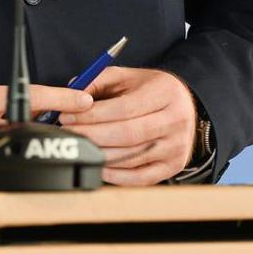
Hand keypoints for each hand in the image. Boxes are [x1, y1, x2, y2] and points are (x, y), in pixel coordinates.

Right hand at [0, 79, 93, 175]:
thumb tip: (24, 103)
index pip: (28, 96)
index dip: (60, 98)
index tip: (83, 99)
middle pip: (29, 128)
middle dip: (45, 128)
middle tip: (60, 125)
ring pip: (15, 152)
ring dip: (22, 148)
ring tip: (17, 143)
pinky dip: (0, 165)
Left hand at [60, 66, 196, 185]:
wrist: (184, 107)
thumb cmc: (150, 91)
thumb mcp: (128, 76)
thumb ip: (99, 80)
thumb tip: (72, 93)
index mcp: (166, 93)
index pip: (124, 108)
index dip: (92, 115)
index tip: (68, 116)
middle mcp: (176, 120)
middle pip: (127, 134)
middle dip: (92, 135)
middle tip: (69, 134)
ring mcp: (177, 146)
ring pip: (131, 157)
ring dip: (99, 155)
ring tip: (79, 147)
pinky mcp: (174, 166)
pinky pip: (140, 177)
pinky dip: (116, 175)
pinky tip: (98, 165)